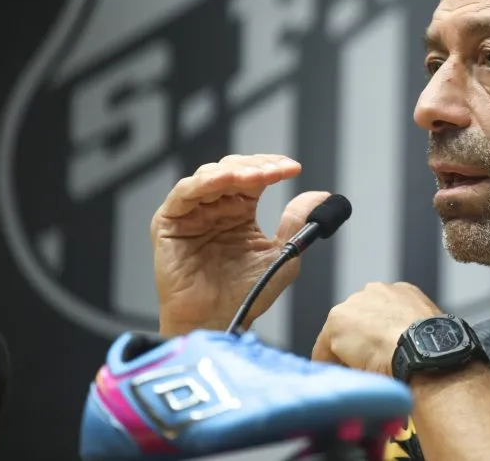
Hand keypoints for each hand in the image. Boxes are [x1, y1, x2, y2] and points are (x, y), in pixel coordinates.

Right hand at [151, 154, 329, 336]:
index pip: (254, 176)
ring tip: (258, 176)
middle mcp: (214, 208)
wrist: (218, 322)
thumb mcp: (284, 254)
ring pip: (209, 175)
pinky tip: (227, 180)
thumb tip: (322, 196)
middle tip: (278, 169)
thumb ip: (297, 222)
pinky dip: (205, 182)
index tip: (293, 168)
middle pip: (232, 169)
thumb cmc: (246, 296)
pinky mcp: (168, 223)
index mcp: (238, 211)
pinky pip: (184, 193)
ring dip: (235, 170)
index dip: (273, 167)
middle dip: (257, 166)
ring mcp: (190, 213)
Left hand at [311, 282, 440, 376]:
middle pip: (357, 321)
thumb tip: (402, 353)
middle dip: (359, 343)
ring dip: (345, 354)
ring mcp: (355, 304)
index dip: (377, 337)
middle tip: (367, 368)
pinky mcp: (336, 322)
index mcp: (402, 293)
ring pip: (341, 335)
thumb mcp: (425, 335)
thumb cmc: (432, 351)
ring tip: (357, 377)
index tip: (379, 356)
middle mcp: (376, 291)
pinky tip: (344, 380)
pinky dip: (331, 367)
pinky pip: (325, 351)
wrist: (424, 352)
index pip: (379, 314)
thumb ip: (409, 333)